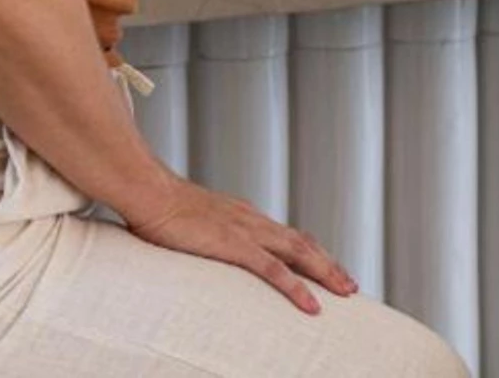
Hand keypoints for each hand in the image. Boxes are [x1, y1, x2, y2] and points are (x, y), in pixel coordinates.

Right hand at [124, 177, 357, 315]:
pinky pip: (274, 271)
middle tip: (350, 285)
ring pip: (299, 254)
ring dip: (325, 273)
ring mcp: (247, 232)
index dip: (311, 252)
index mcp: (244, 216)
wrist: (149, 192)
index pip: (288, 235)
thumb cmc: (161, 208)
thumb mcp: (192, 223)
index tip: (327, 266)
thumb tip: (205, 243)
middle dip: (329, 264)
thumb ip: (206, 233)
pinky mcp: (235, 246)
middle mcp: (253, 221)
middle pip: (303, 244)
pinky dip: (296, 288)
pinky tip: (311, 305)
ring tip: (345, 292)